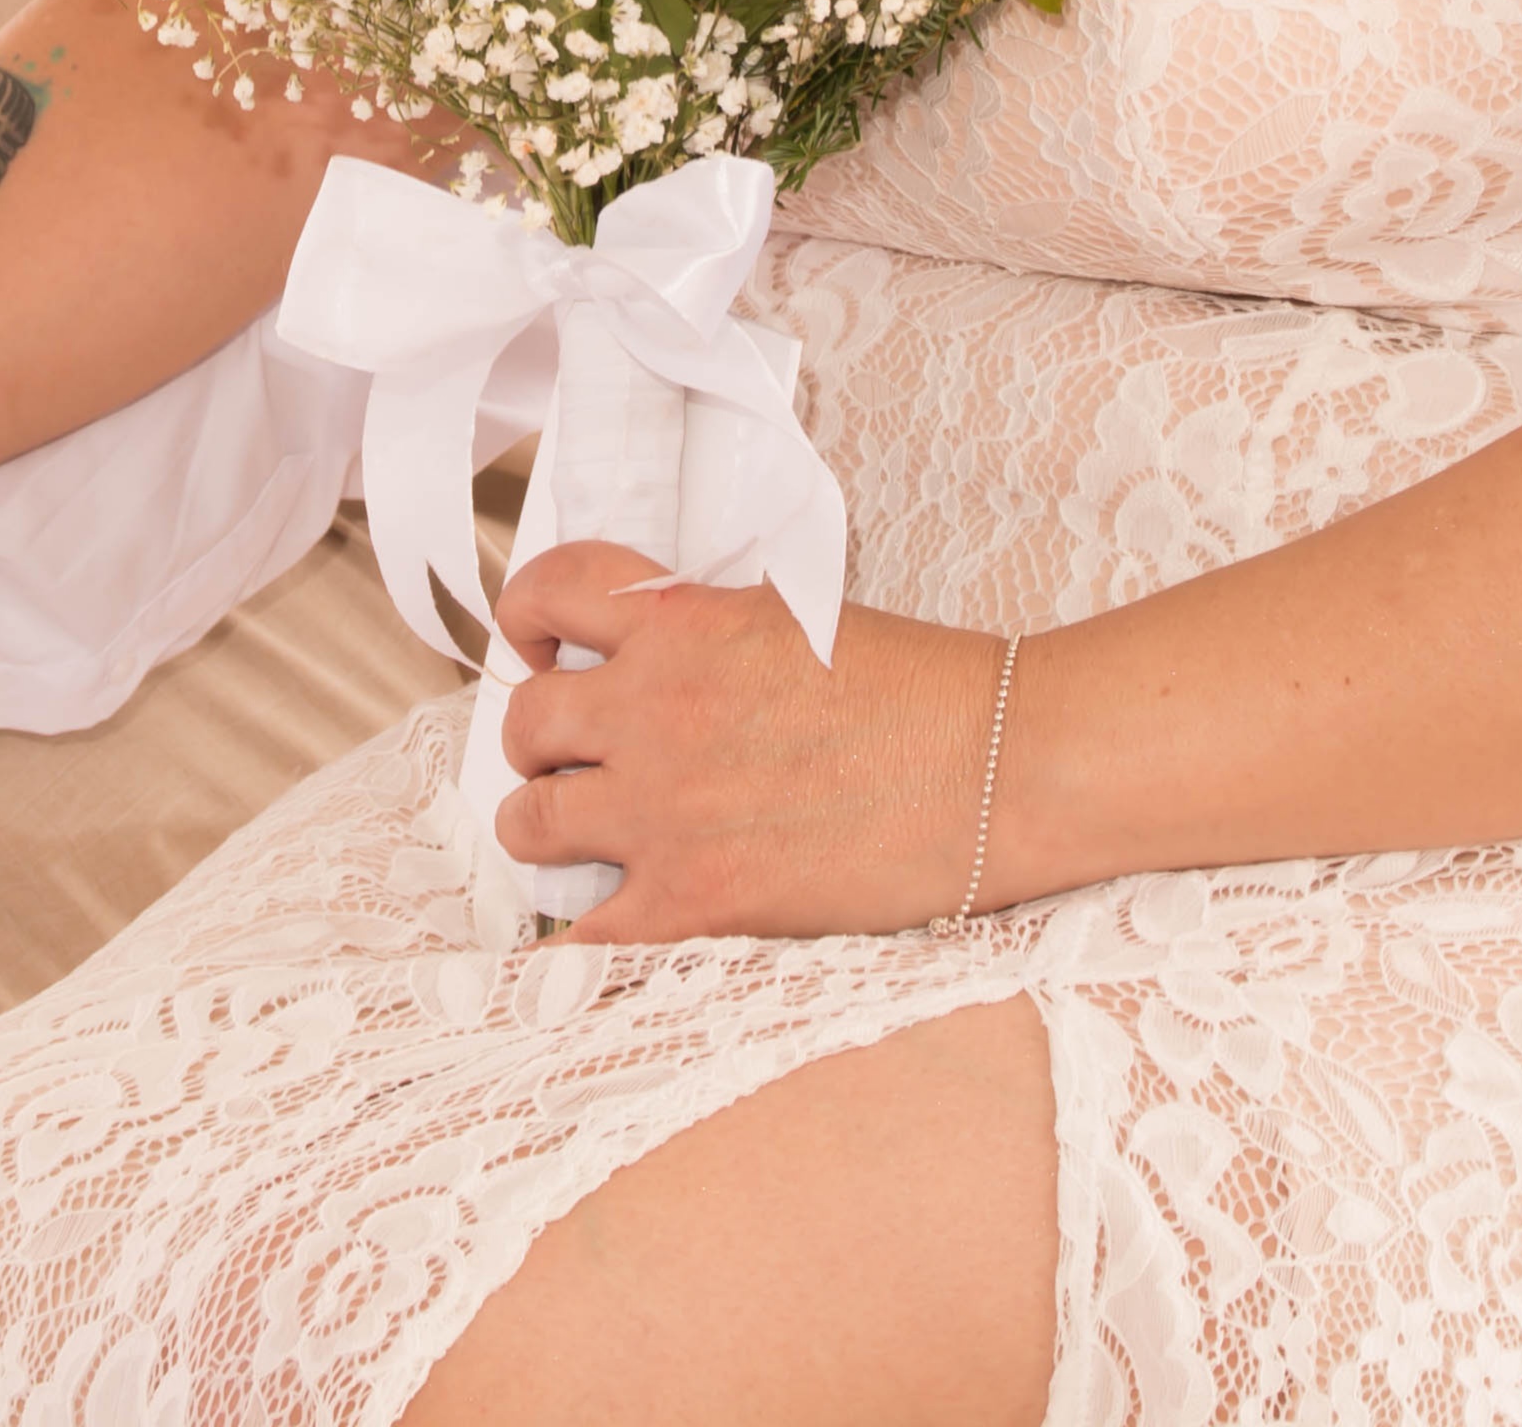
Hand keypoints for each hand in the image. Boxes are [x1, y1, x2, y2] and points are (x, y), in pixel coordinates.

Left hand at [486, 541, 996, 943]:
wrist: (995, 767)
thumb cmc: (924, 695)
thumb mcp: (796, 620)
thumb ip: (709, 636)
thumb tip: (659, 666)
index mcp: (685, 624)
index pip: (551, 590)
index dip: (526, 619)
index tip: (539, 648)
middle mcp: (656, 707)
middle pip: (527, 719)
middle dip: (540, 741)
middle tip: (572, 759)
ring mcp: (665, 807)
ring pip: (529, 820)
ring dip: (545, 826)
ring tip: (581, 837)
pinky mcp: (692, 899)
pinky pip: (582, 929)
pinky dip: (583, 931)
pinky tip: (607, 925)